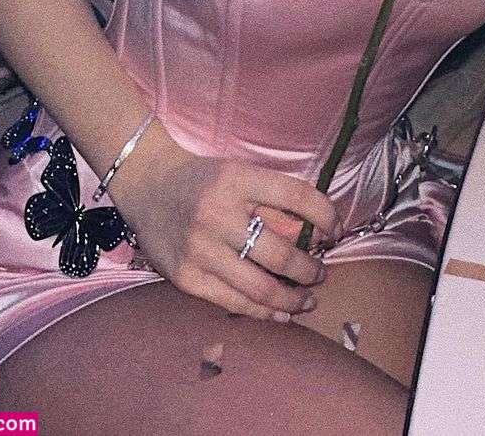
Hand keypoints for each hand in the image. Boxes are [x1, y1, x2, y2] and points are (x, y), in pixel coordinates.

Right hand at [109, 140, 340, 321]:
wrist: (148, 185)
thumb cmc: (203, 179)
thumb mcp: (239, 171)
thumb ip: (273, 195)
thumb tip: (320, 226)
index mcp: (238, 179)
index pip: (296, 196)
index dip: (325, 215)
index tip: (337, 231)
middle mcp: (219, 214)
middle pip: (280, 252)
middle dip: (310, 269)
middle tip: (321, 274)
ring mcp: (200, 249)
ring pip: (260, 287)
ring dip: (292, 298)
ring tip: (309, 299)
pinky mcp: (186, 277)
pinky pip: (232, 302)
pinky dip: (262, 312)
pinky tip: (280, 314)